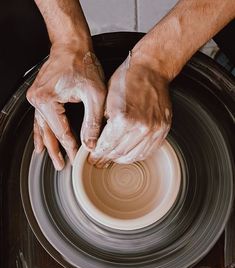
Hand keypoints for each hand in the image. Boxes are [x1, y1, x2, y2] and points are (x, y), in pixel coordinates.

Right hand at [27, 44, 105, 169]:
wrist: (72, 45)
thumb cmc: (83, 64)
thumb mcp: (94, 94)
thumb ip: (92, 121)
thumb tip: (91, 144)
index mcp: (48, 101)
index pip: (62, 133)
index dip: (71, 148)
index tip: (77, 159)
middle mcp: (38, 101)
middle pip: (48, 133)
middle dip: (56, 151)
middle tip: (62, 166)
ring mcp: (37, 98)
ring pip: (42, 128)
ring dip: (47, 144)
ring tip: (51, 158)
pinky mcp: (41, 95)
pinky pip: (40, 119)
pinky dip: (42, 132)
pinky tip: (41, 141)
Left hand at [88, 51, 171, 167]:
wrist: (151, 70)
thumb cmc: (126, 80)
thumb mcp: (105, 100)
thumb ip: (101, 125)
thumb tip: (95, 144)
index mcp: (122, 119)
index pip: (106, 146)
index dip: (97, 154)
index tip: (92, 157)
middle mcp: (140, 127)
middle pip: (119, 154)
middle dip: (106, 158)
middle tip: (100, 160)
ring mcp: (154, 130)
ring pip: (134, 156)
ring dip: (121, 159)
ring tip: (113, 158)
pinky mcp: (162, 130)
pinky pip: (148, 151)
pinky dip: (136, 155)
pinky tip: (129, 153)